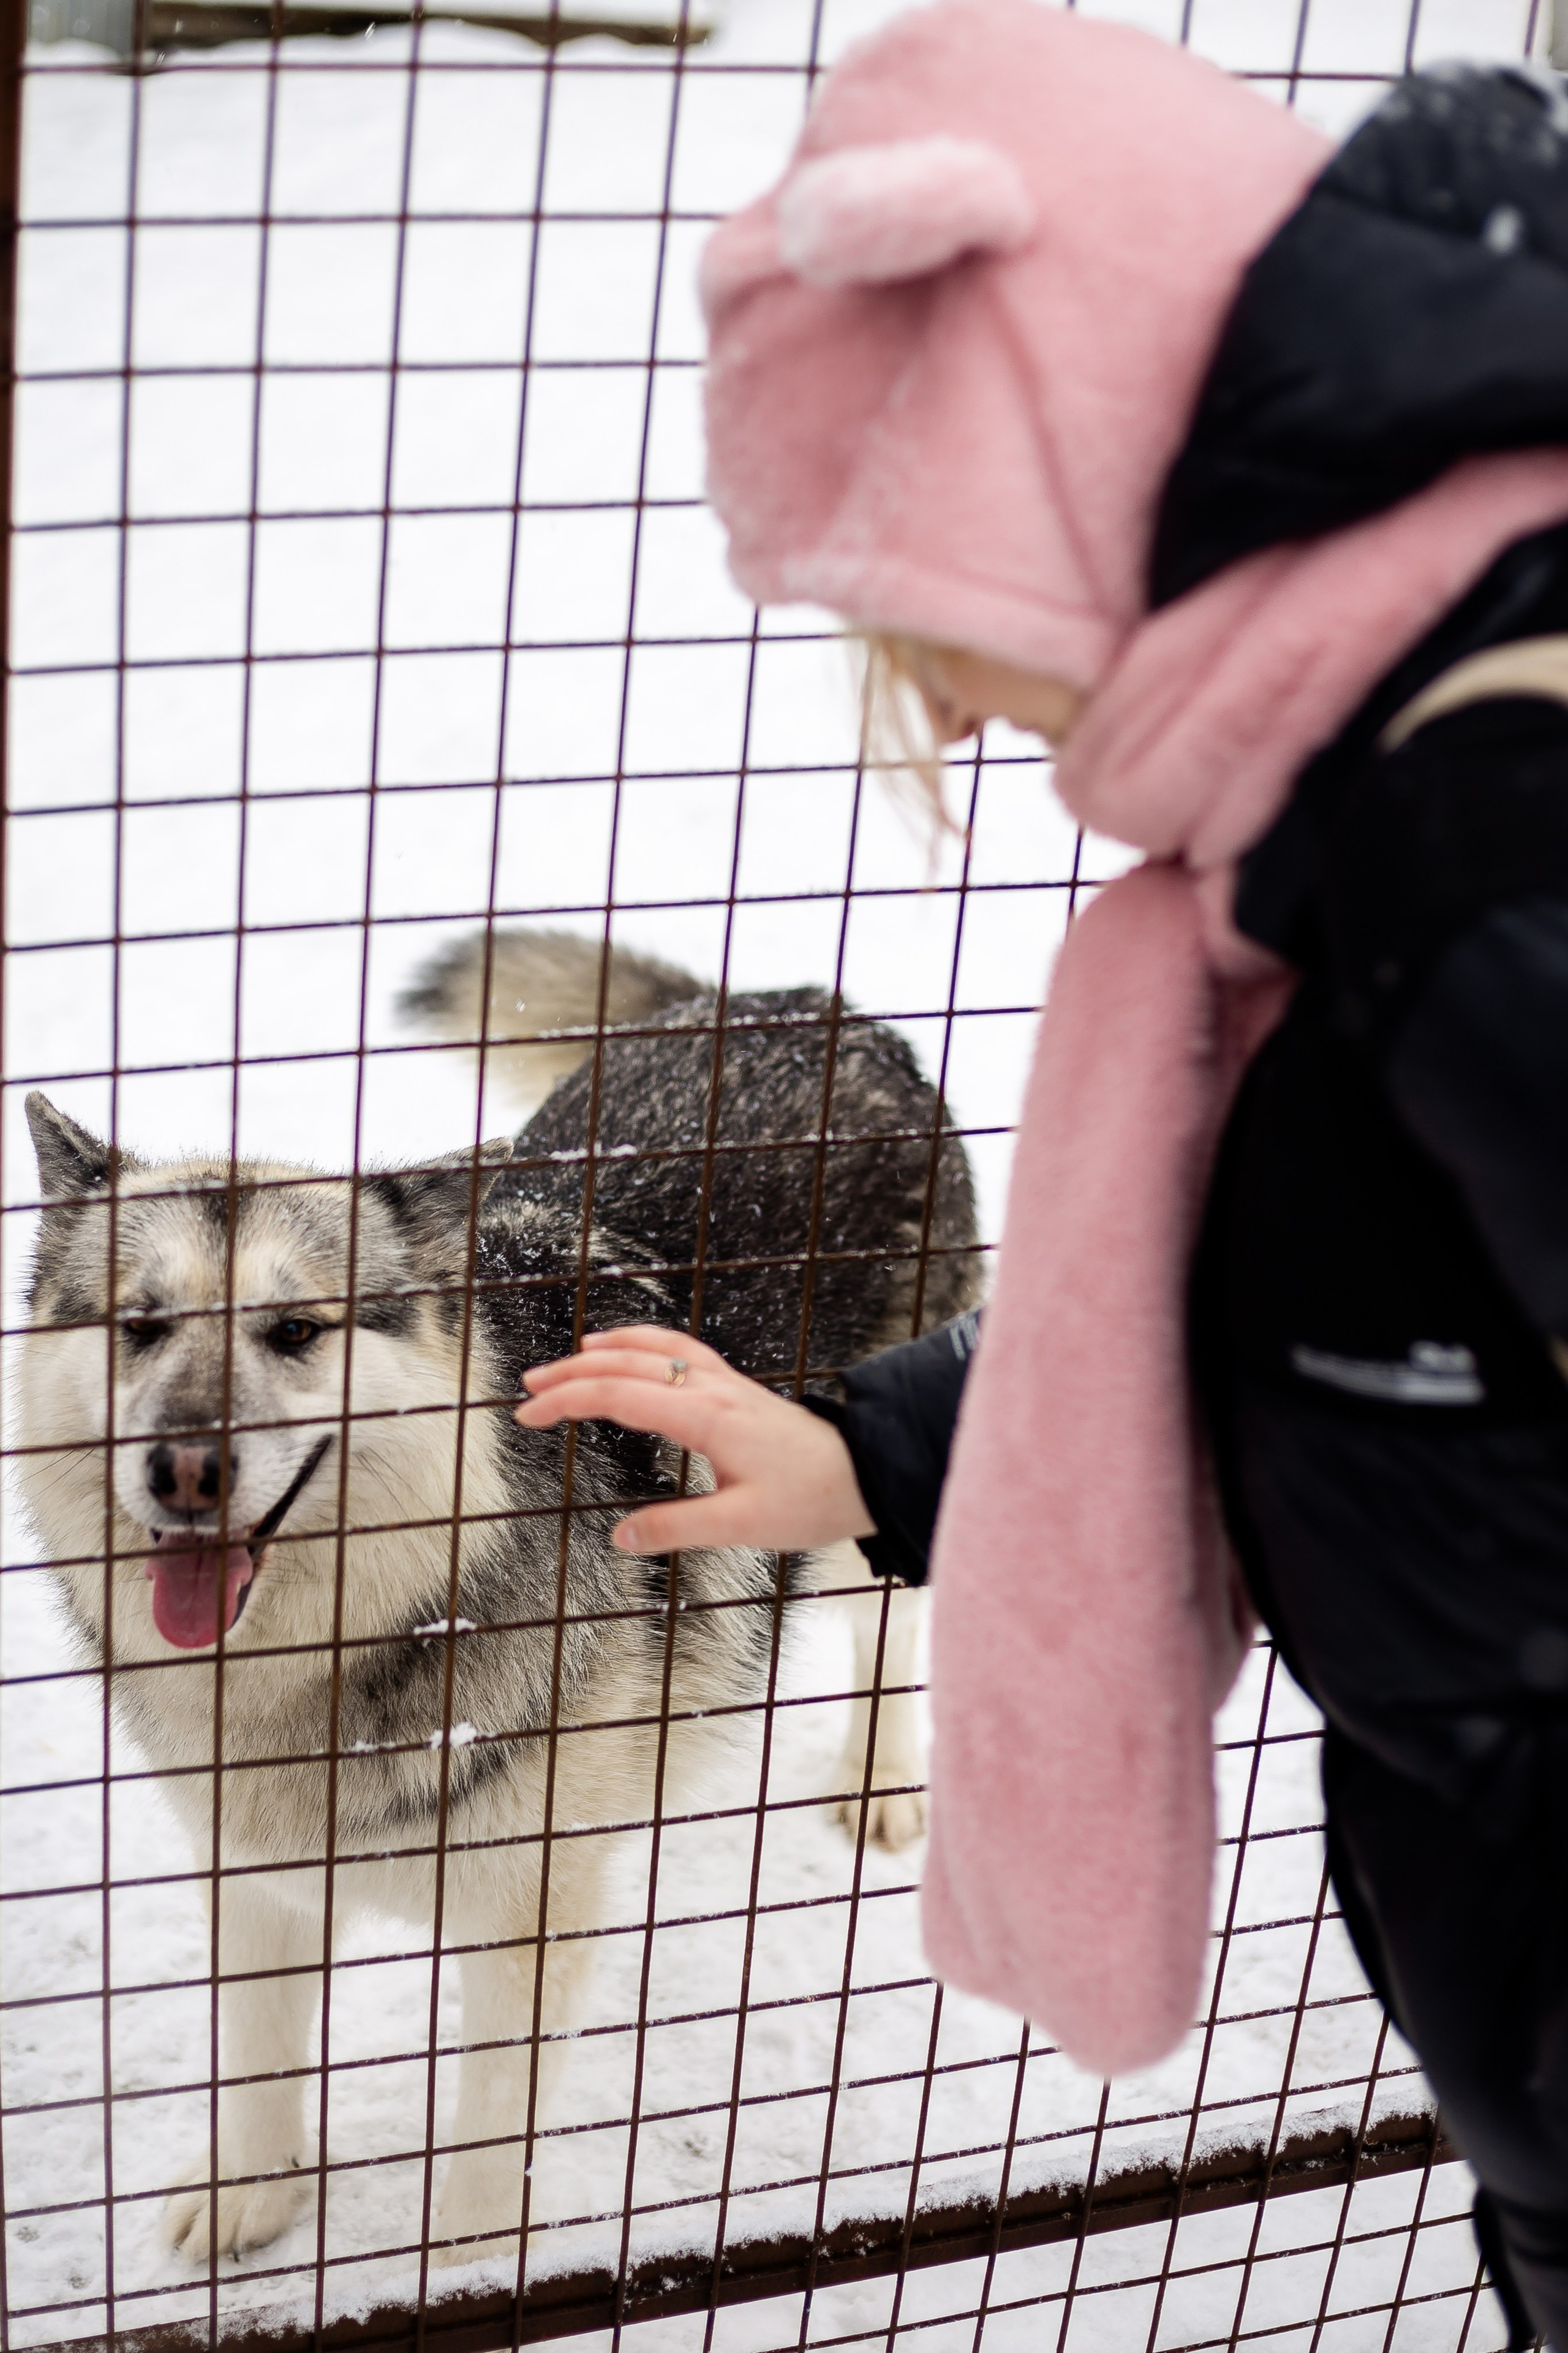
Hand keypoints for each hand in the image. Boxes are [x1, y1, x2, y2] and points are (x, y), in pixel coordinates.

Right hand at [516, 1324, 875, 1554]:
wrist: (867, 1471)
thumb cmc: (813, 1497)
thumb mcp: (741, 1526)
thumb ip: (676, 1528)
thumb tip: (621, 1536)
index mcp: (705, 1417)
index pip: (618, 1395)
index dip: (567, 1402)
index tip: (528, 1415)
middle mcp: (712, 1389)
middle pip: (626, 1363)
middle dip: (571, 1373)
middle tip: (528, 1389)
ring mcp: (725, 1383)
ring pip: (654, 1347)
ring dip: (604, 1351)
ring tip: (566, 1361)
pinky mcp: (736, 1389)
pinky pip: (680, 1349)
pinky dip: (644, 1343)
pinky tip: (631, 1351)